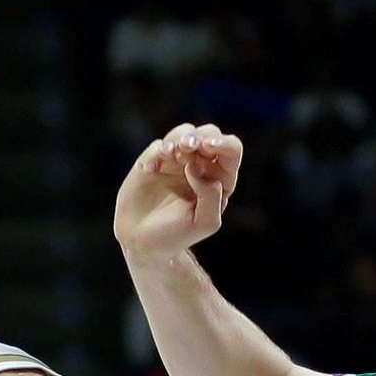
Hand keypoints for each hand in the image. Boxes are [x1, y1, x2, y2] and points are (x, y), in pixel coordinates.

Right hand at [115, 123, 241, 262]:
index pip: (232, 150)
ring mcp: (176, 161)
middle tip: (188, 147)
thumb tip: (196, 166)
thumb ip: (211, 195)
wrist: (143, 244)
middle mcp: (201, 165)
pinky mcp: (153, 160)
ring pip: (184, 132)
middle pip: (209, 133)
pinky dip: (156, 153)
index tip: (207, 148)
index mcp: (220, 178)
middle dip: (200, 136)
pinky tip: (150, 171)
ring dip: (179, 137)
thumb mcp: (205, 222)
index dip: (223, 144)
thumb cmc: (177, 235)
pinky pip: (158, 146)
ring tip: (170, 153)